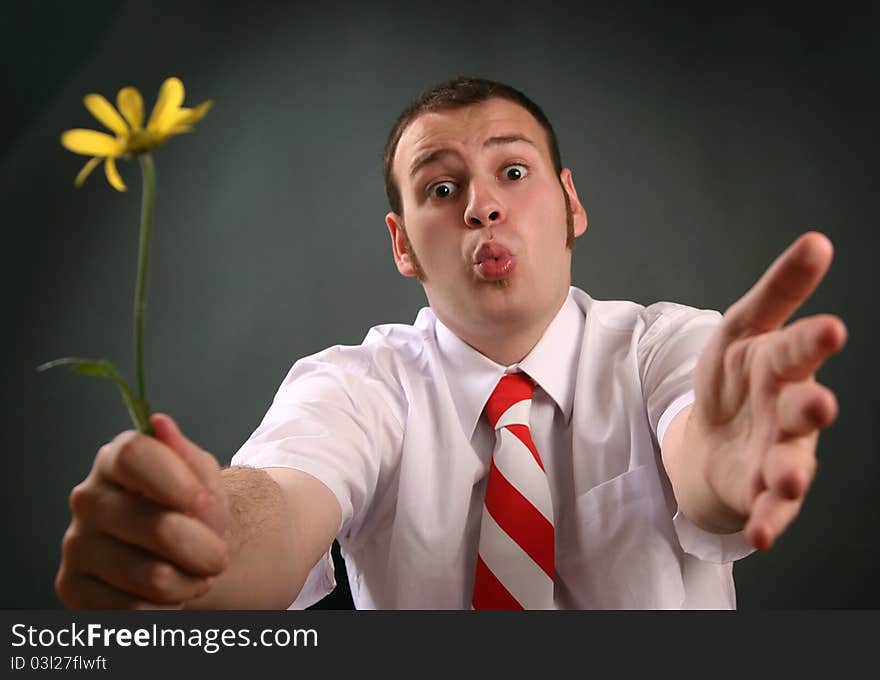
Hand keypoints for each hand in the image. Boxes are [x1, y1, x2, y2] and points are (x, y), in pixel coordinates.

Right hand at [55, 414, 228, 607]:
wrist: (178, 549)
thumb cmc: (188, 504)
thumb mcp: (199, 475)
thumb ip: (186, 456)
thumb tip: (160, 425)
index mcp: (116, 459)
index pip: (134, 456)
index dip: (178, 483)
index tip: (205, 505)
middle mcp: (88, 498)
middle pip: (158, 527)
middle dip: (206, 548)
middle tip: (218, 554)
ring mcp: (76, 544)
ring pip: (153, 576)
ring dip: (192, 581)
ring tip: (199, 573)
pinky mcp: (72, 587)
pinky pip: (134, 611)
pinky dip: (168, 606)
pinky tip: (171, 593)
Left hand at [689, 232, 846, 549]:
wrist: (710, 435)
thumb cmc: (734, 377)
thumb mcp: (744, 328)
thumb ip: (779, 291)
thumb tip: (818, 241)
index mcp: (781, 365)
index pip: (797, 349)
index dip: (811, 341)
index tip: (829, 328)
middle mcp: (788, 411)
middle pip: (801, 409)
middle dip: (810, 407)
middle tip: (817, 402)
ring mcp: (779, 454)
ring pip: (792, 464)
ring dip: (791, 473)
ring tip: (789, 480)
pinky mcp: (762, 491)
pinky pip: (768, 509)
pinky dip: (766, 521)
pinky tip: (760, 535)